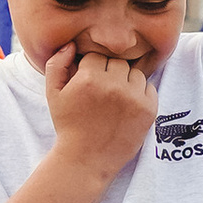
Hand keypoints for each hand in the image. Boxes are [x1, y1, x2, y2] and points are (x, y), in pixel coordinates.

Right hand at [43, 42, 159, 186]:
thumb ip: (57, 64)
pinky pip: (149, 87)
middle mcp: (113, 85)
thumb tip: (70, 44)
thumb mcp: (53, 94)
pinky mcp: (148, 110)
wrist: (87, 158)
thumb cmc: (68, 125)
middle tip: (103, 91)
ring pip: (135, 72)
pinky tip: (127, 106)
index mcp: (88, 78)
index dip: (92, 68)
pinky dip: (140, 93)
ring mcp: (133, 97)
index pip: (96, 56)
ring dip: (126, 81)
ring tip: (115, 99)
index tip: (89, 82)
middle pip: (117, 62)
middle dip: (110, 72)